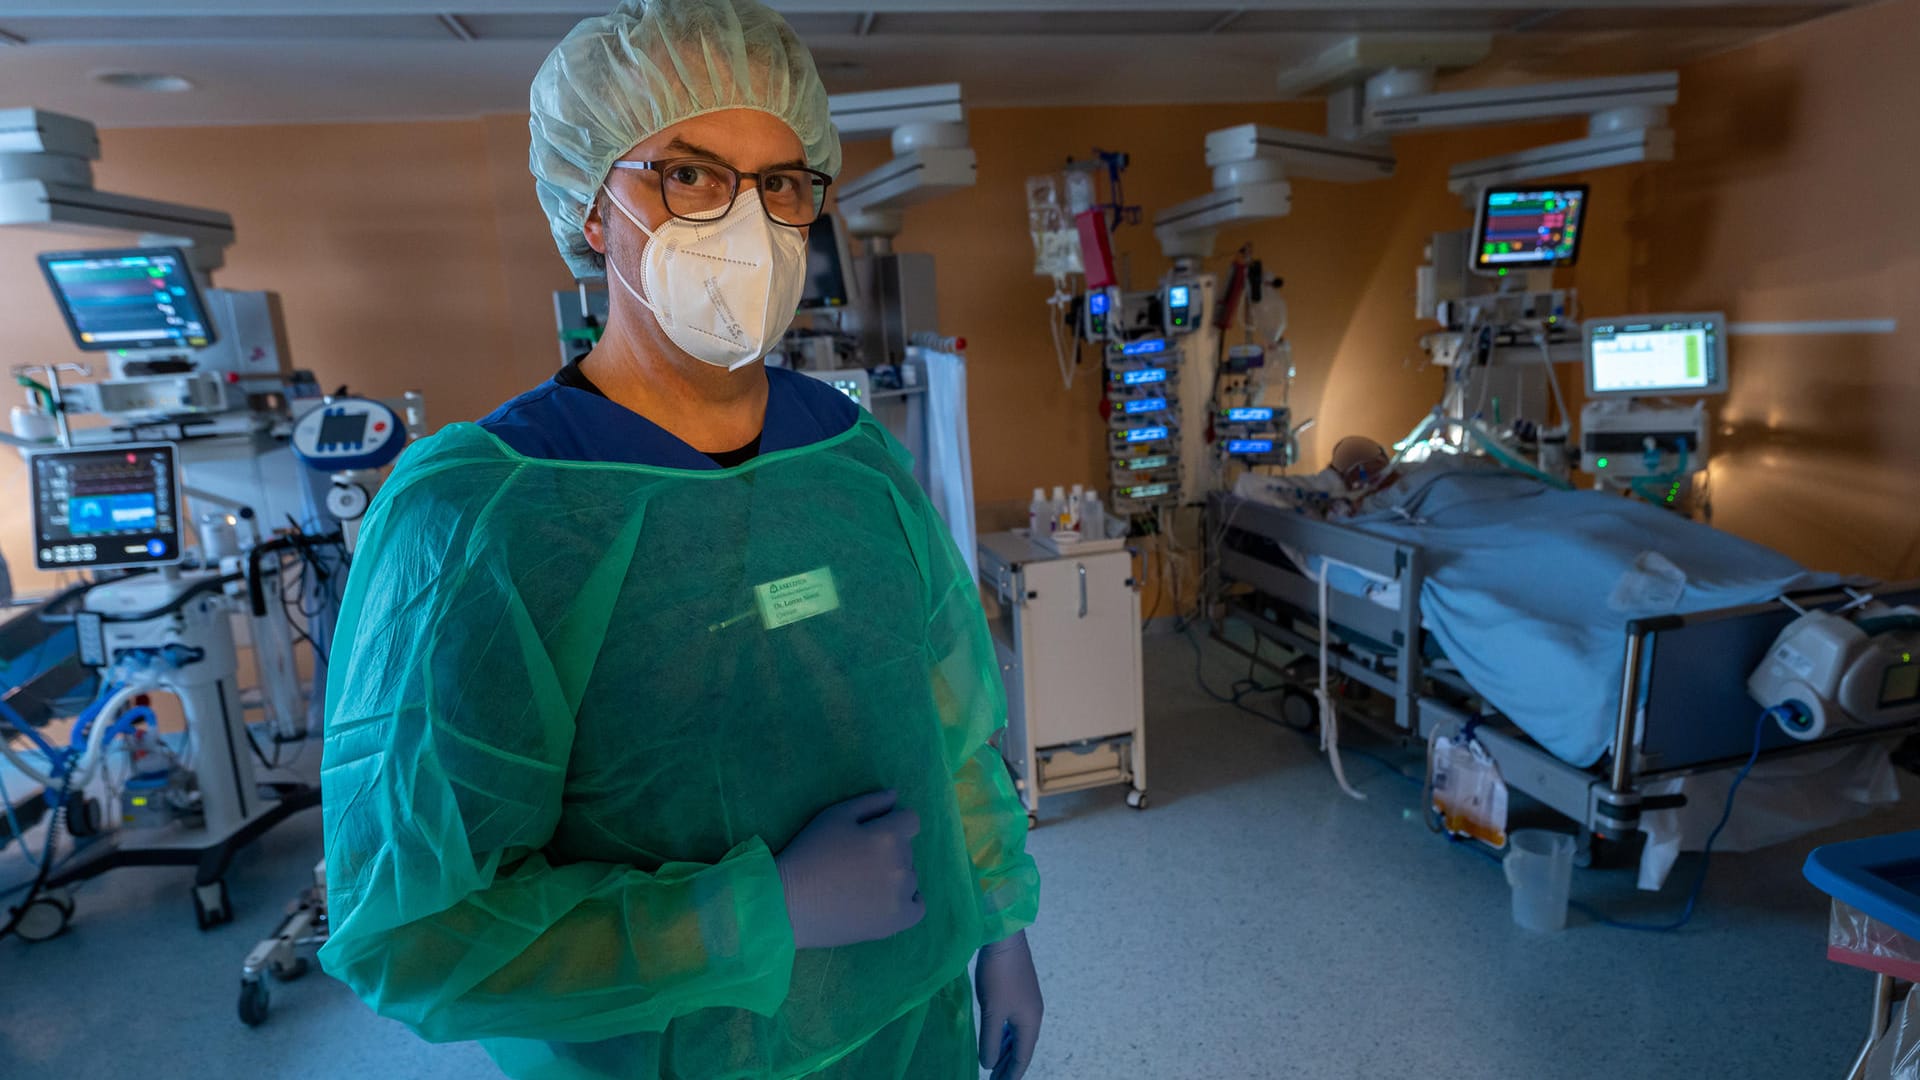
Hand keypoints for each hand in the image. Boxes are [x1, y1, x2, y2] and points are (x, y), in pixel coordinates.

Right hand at [775, 790, 924, 948]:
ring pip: (910, 877)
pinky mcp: (897, 922)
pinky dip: (907, 902)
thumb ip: (870, 802)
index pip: (911, 821)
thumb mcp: (833, 816)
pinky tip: (885, 901)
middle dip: (888, 850)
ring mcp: (901, 896)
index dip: (892, 824)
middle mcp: (901, 864)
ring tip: (863, 885)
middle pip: (907, 850)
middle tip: (857, 862)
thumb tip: (895, 796)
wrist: (789, 904)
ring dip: (894, 877)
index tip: (872, 835)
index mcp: (888, 836)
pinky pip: (918, 907)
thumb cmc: (809, 854)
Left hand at [976, 931, 1041, 1079]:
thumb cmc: (998, 976)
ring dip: (1005, 1052)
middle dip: (1007, 1066)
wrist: (1004, 938)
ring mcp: (1027, 1004)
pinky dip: (1004, 1037)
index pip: (1022, 1058)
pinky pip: (1013, 1024)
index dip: (1010, 1075)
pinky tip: (994, 1040)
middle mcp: (1032, 1016)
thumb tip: (987, 1064)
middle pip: (1021, 1049)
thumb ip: (989, 1041)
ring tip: (993, 1067)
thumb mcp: (991, 1012)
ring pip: (1017, 1036)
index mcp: (1030, 1023)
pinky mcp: (1019, 993)